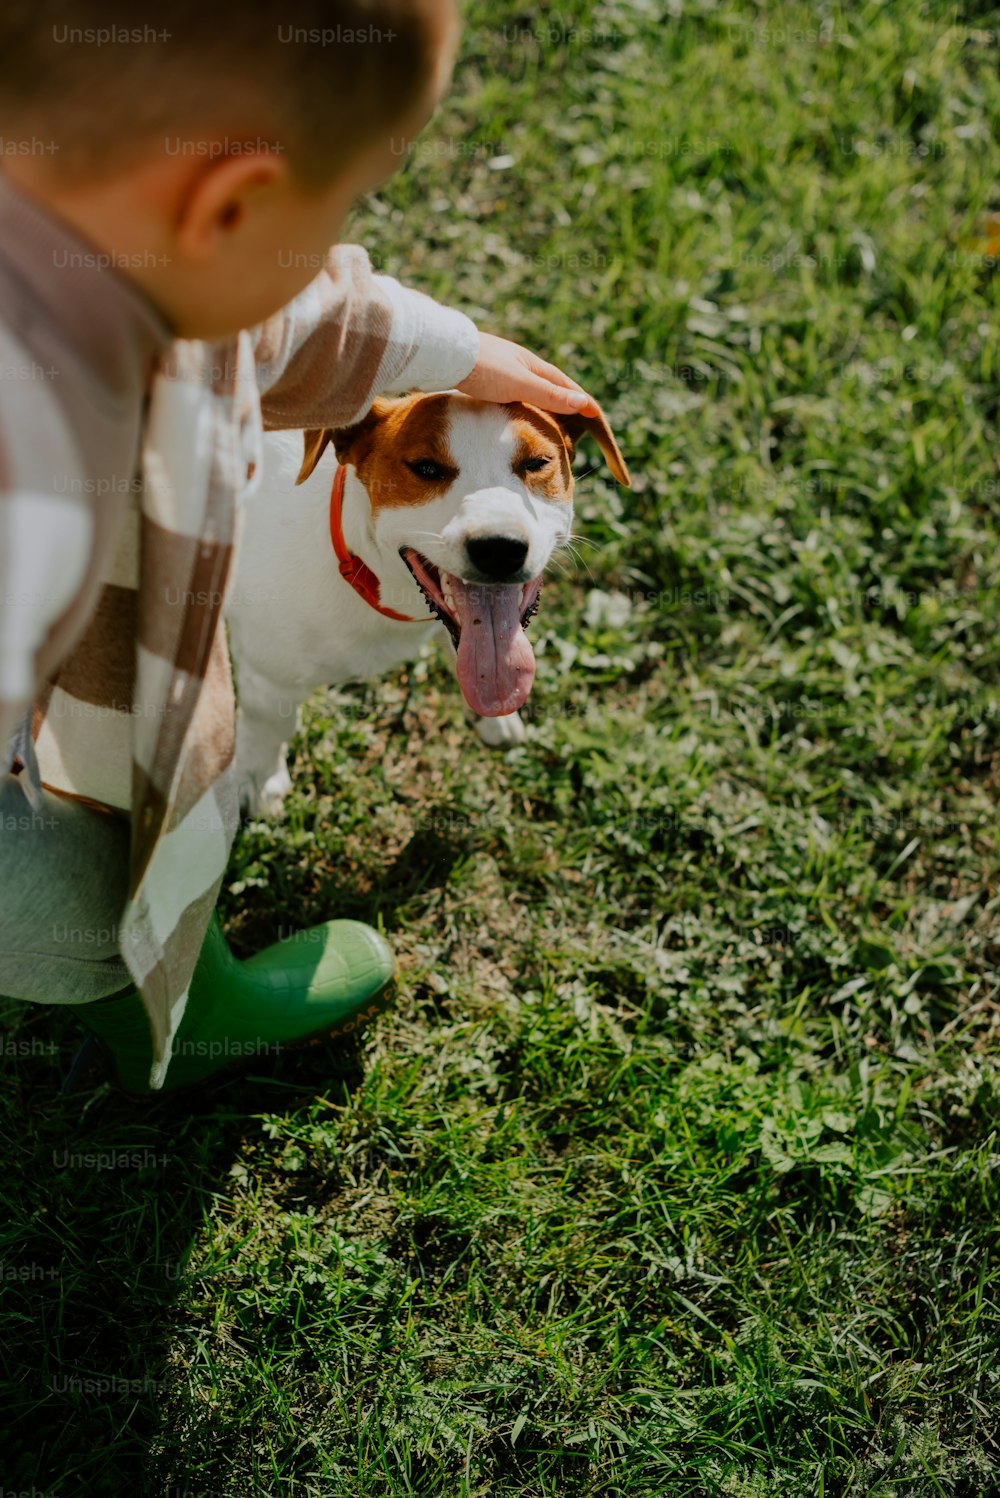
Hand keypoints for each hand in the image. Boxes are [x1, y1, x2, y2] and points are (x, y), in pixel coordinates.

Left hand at [456, 332, 599, 415]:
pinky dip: (524, 404)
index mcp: (532, 365)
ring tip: (551, 420)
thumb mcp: (519, 385)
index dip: (581, 401)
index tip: (596, 416)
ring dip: (544, 402)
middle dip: (566, 401)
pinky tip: (517, 411)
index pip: (565, 385)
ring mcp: (501, 369)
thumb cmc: (482, 368)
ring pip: (530, 389)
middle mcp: (519, 364)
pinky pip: (513, 393)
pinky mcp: (484, 376)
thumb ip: (549, 395)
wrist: (442, 353)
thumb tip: (583, 403)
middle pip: (549, 385)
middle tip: (579, 420)